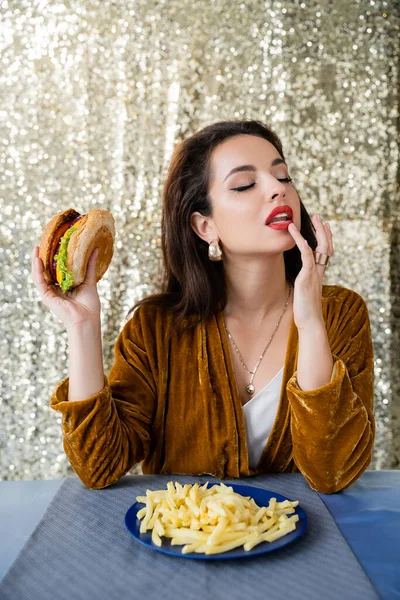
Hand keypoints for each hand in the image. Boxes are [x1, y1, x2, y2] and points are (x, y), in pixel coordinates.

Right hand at [31, 246, 101, 328]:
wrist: (87, 319)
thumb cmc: (89, 304)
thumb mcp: (90, 280)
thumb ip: (90, 266)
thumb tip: (96, 250)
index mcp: (64, 287)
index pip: (55, 270)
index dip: (52, 259)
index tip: (52, 246)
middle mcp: (55, 289)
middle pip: (45, 271)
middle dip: (42, 258)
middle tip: (41, 245)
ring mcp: (50, 293)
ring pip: (39, 275)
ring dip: (36, 262)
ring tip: (36, 249)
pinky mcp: (47, 297)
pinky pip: (39, 282)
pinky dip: (38, 271)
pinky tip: (37, 260)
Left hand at [287, 214, 333, 330]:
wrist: (310, 322)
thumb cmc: (305, 311)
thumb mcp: (304, 294)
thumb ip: (304, 284)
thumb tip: (298, 282)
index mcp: (318, 275)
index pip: (326, 252)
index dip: (327, 238)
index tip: (325, 226)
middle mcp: (318, 272)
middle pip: (326, 246)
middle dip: (323, 230)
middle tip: (319, 217)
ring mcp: (313, 274)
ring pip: (318, 247)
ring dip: (315, 231)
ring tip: (310, 218)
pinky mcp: (306, 277)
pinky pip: (306, 256)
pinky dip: (302, 244)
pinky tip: (297, 235)